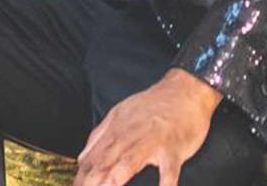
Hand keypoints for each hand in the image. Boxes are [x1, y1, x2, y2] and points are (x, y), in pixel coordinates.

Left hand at [73, 68, 223, 185]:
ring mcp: (152, 142)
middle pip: (104, 164)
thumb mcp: (120, 113)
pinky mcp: (173, 149)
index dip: (80, 179)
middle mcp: (130, 137)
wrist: (186, 89)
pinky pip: (168, 170)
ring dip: (114, 180)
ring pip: (128, 164)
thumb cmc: (155, 105)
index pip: (91, 160)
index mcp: (116, 131)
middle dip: (91, 183)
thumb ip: (100, 136)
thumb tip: (82, 158)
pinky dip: (165, 184)